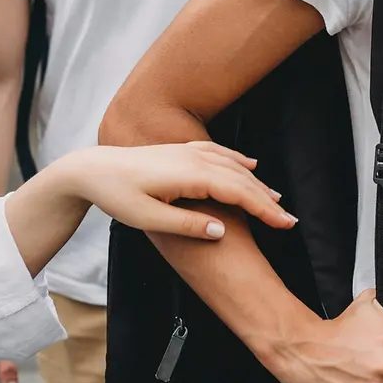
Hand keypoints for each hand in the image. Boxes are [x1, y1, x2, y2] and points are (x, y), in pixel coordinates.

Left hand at [69, 141, 295, 238]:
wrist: (91, 168)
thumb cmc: (116, 195)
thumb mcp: (148, 218)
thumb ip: (186, 224)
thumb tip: (221, 230)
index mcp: (188, 176)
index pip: (238, 193)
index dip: (264, 209)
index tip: (285, 224)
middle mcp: (193, 159)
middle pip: (241, 178)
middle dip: (267, 199)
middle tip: (290, 219)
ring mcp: (187, 152)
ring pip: (232, 165)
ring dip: (256, 182)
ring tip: (276, 198)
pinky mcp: (181, 152)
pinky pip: (219, 154)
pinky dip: (238, 160)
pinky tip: (250, 164)